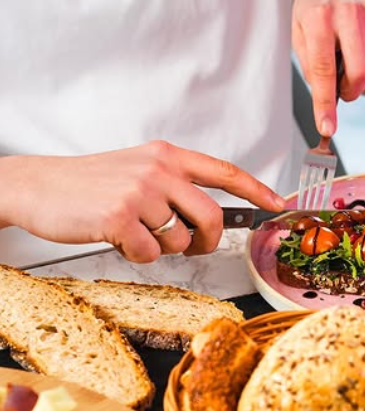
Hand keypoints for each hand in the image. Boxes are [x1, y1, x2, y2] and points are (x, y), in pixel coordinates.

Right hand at [0, 141, 284, 262]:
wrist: (39, 186)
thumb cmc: (91, 183)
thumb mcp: (138, 169)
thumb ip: (176, 185)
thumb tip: (212, 219)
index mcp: (167, 156)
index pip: (226, 172)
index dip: (258, 190)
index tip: (278, 204)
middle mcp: (158, 170)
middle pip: (213, 217)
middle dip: (209, 242)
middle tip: (195, 247)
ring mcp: (139, 192)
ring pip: (181, 240)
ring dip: (163, 248)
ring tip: (136, 232)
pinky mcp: (120, 217)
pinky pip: (151, 254)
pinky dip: (137, 255)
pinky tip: (117, 238)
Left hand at [293, 0, 364, 135]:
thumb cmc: (316, 7)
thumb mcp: (300, 32)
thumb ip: (311, 66)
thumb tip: (325, 99)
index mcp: (318, 18)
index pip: (323, 70)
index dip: (325, 104)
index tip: (327, 127)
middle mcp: (348, 13)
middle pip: (360, 73)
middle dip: (351, 91)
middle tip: (342, 89)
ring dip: (361, 70)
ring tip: (348, 49)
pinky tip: (362, 39)